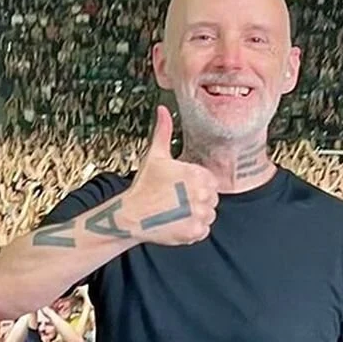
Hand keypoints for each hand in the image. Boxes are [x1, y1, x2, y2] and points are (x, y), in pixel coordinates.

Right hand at [123, 106, 218, 245]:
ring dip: (196, 215)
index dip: (195, 185)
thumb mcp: (155, 155)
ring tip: (176, 212)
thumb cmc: (144, 186)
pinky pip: (203, 230)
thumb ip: (164, 131)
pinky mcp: (196, 232)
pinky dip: (192, 229)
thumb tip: (163, 110)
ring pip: (209, 215)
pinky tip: (177, 223)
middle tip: (176, 201)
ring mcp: (200, 214)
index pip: (210, 181)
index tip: (180, 188)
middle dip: (196, 200)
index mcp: (197, 174)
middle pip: (211, 198)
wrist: (131, 215)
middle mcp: (202, 194)